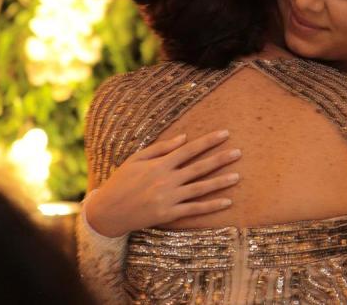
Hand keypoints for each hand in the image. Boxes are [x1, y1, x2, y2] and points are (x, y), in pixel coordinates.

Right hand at [85, 130, 241, 236]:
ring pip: (200, 188)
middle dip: (220, 159)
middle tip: (239, 152)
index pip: (189, 149)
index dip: (208, 141)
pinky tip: (227, 201)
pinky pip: (194, 209)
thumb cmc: (121, 181)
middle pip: (199, 167)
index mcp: (160, 164)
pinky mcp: (169, 214)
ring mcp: (169, 198)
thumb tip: (184, 137)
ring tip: (238, 176)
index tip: (225, 133)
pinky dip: (211, 206)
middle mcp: (167, 180)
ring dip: (220, 182)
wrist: (107, 211)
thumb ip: (161, 148)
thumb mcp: (136, 159)